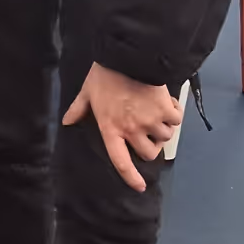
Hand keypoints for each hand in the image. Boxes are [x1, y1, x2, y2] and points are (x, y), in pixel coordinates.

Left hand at [63, 61, 183, 192]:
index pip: (120, 161)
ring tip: (158, 114)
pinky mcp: (165, 110)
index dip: (130, 177)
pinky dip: (174, 114)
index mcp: (111, 128)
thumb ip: (78, 109)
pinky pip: (176, 121)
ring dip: (164, 128)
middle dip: (151, 146)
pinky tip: (168, 104)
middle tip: (149, 134)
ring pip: (165, 137)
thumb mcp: (87, 91)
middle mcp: (132, 130)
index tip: (139, 187)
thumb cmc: (106, 74)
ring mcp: (150, 122)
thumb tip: (66, 121)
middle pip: (149, 153)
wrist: (129, 57)